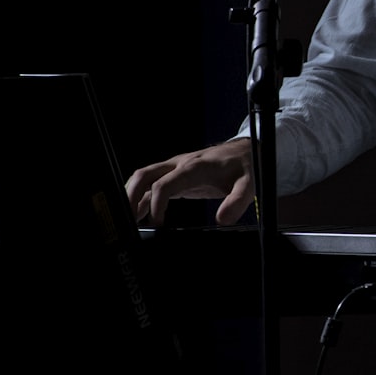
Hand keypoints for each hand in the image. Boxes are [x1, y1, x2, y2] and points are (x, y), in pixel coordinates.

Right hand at [124, 138, 254, 225]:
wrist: (245, 151)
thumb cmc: (244, 166)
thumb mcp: (248, 184)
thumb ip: (237, 202)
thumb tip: (222, 220)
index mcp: (194, 167)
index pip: (164, 184)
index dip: (156, 204)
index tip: (158, 224)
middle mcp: (180, 165)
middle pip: (144, 176)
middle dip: (130, 196)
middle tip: (127, 220)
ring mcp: (176, 169)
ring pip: (144, 178)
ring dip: (132, 196)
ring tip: (128, 220)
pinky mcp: (177, 176)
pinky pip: (153, 185)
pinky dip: (144, 199)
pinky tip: (140, 215)